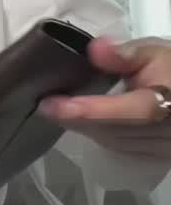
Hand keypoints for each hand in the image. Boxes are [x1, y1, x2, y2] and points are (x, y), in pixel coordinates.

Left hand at [38, 35, 170, 159]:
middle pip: (116, 131)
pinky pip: (118, 147)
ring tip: (56, 111)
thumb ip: (125, 54)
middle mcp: (166, 131)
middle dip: (78, 119)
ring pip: (114, 142)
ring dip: (84, 127)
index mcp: (169, 101)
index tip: (54, 105)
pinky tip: (79, 120)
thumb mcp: (153, 52)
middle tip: (45, 106)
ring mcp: (162, 148)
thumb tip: (96, 49)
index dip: (93, 110)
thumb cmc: (169, 70)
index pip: (134, 111)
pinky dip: (96, 133)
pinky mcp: (154, 155)